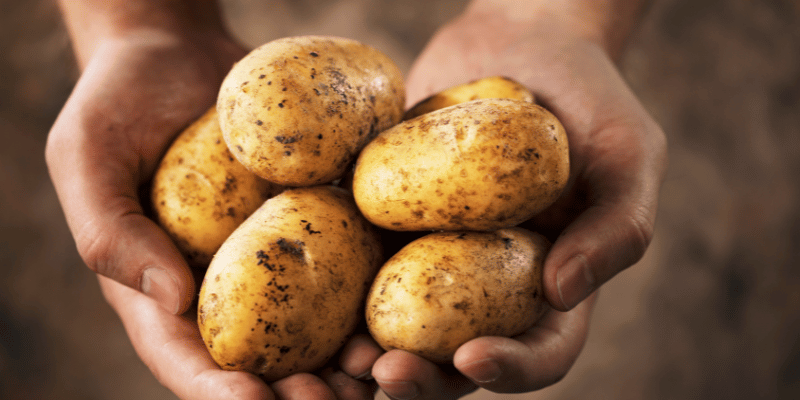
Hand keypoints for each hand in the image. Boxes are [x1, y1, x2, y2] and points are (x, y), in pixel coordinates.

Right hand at [46, 25, 377, 399]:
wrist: (179, 52)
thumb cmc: (120, 101)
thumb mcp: (87, 155)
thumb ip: (111, 231)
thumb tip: (171, 300)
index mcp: (162, 289)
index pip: (186, 358)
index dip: (218, 390)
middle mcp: (223, 286)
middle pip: (259, 361)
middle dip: (294, 392)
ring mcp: (272, 259)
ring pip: (311, 329)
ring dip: (344, 362)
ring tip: (376, 372)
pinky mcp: (313, 224)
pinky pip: (343, 268)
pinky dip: (369, 296)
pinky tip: (398, 310)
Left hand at [357, 4, 666, 397]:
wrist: (519, 43)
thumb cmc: (588, 98)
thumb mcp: (629, 154)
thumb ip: (617, 226)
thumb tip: (562, 292)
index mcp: (551, 284)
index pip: (541, 351)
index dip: (512, 369)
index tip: (473, 358)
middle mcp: (489, 284)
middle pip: (457, 358)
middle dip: (424, 378)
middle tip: (386, 372)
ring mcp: (432, 256)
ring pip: (400, 326)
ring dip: (371, 353)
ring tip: (344, 355)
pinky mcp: (387, 222)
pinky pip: (358, 261)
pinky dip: (334, 289)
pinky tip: (309, 289)